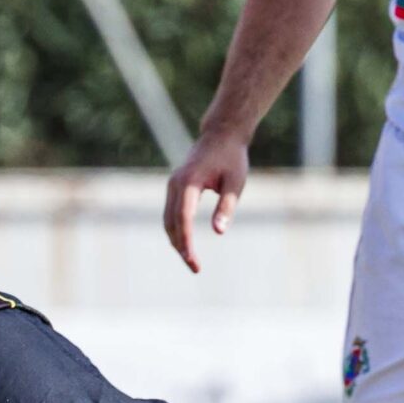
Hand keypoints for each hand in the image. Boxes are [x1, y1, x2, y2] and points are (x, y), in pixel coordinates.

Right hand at [162, 130, 248, 274]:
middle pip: (171, 223)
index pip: (183, 218)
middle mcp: (175, 184)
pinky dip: (175, 230)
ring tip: (191, 259)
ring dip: (176, 241)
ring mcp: (172, 186)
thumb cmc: (232, 159)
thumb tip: (219, 232)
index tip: (193, 260)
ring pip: (167, 220)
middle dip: (180, 247)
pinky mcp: (175, 187)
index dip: (187, 242)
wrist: (221, 135)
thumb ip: (227, 207)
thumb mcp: (236, 183)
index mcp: (189, 183)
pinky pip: (170, 213)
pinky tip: (185, 243)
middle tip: (194, 267)